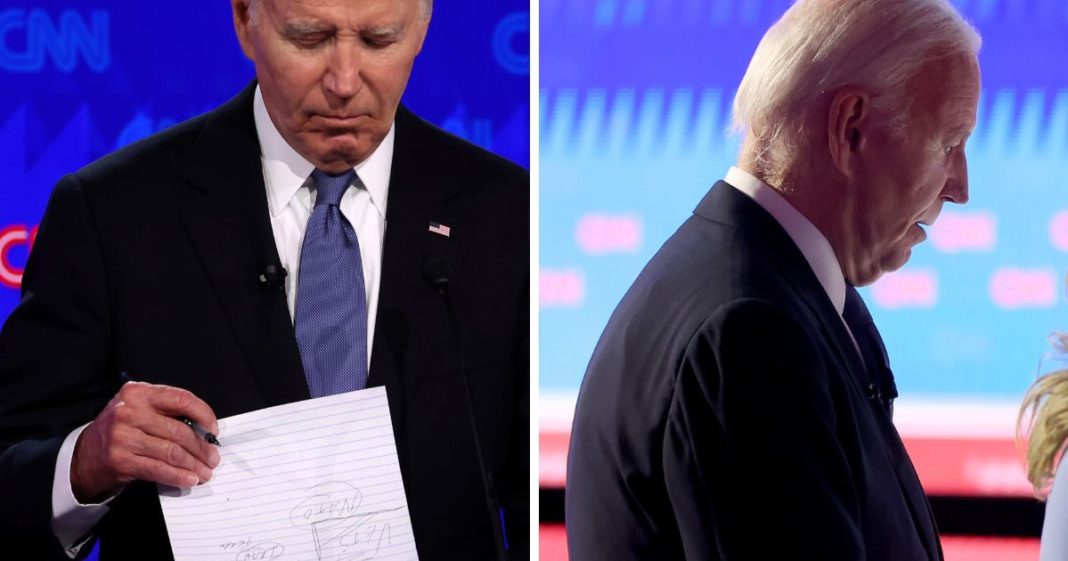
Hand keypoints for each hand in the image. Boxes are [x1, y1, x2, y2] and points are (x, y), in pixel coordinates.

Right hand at [70, 381, 220, 502]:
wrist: (86, 453)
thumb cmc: (122, 428)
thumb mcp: (139, 408)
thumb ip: (167, 411)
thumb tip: (205, 430)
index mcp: (138, 392)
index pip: (181, 399)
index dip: (204, 414)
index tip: (213, 430)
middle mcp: (129, 411)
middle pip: (179, 430)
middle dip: (201, 447)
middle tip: (213, 458)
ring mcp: (123, 437)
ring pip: (171, 452)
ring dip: (193, 464)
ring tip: (205, 471)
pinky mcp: (121, 460)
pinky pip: (158, 469)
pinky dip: (178, 476)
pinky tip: (189, 479)